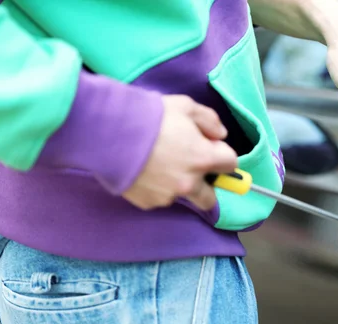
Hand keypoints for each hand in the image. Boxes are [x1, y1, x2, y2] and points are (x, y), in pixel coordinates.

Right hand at [123, 95, 236, 209]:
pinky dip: (156, 187)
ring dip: (178, 185)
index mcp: (203, 158)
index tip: (209, 147)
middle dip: (206, 185)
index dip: (221, 154)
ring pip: (182, 196)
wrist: (108, 132)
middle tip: (191, 168)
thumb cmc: (149, 115)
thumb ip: (209, 120)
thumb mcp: (185, 106)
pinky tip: (143, 170)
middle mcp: (189, 183)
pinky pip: (159, 198)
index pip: (230, 164)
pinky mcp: (148, 202)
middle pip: (210, 198)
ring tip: (158, 164)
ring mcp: (168, 196)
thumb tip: (220, 135)